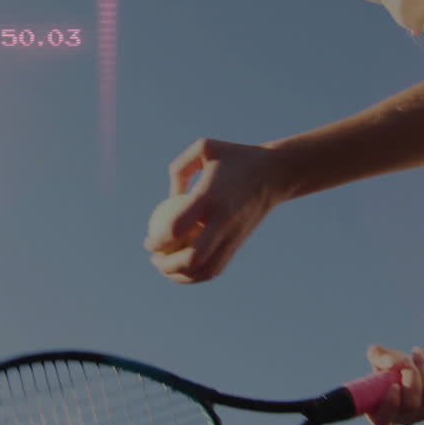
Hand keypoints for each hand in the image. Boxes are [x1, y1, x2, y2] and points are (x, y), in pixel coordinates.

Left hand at [143, 138, 289, 283]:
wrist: (275, 173)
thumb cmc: (235, 157)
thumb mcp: (204, 148)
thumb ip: (179, 169)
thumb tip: (169, 199)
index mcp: (210, 198)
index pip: (178, 229)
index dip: (158, 241)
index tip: (148, 241)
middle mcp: (223, 221)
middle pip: (192, 259)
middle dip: (167, 267)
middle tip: (154, 258)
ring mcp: (233, 236)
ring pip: (205, 271)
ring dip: (181, 276)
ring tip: (165, 267)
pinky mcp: (239, 244)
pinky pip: (216, 268)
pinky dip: (197, 275)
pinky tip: (183, 268)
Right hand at [363, 344, 423, 424]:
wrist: (411, 368)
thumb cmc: (388, 366)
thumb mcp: (378, 358)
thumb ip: (377, 356)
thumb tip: (393, 363)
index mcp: (378, 414)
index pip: (383, 420)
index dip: (391, 405)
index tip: (394, 385)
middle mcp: (398, 420)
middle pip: (411, 404)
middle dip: (412, 376)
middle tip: (407, 357)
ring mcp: (418, 417)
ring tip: (417, 350)